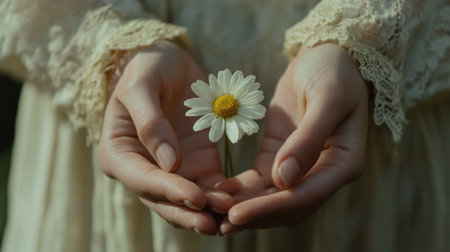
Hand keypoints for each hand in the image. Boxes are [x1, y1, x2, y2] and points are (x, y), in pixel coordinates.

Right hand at [99, 40, 231, 234]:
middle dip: (188, 212)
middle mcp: (144, 169)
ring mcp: (172, 170)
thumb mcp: (141, 85)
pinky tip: (239, 197)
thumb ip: (150, 122)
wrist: (168, 63)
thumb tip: (168, 162)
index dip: (169, 190)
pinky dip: (222, 195)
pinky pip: (210, 186)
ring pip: (188, 200)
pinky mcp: (198, 165)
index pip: (142, 179)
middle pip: (164, 200)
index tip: (196, 196)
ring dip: (208, 210)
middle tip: (213, 223)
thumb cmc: (147, 67)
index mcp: (119, 153)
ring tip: (232, 213)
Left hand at [216, 44, 368, 233]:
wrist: (325, 53)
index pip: (304, 196)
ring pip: (270, 198)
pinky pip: (258, 180)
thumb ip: (308, 139)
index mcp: (343, 163)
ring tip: (211, 211)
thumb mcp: (326, 98)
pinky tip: (217, 191)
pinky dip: (240, 188)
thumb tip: (285, 180)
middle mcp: (323, 172)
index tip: (236, 215)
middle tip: (216, 222)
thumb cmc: (333, 70)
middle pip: (286, 206)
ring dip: (244, 206)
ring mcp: (299, 166)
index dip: (269, 209)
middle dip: (253, 215)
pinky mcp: (278, 156)